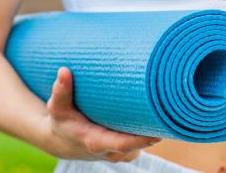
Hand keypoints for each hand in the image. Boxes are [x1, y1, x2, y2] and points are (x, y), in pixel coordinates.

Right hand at [41, 67, 160, 161]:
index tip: (158, 131)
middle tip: (168, 109)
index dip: (141, 139)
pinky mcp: (127, 152)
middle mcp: (111, 152)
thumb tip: (63, 70)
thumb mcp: (57, 108)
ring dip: (152, 129)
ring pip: (143, 144)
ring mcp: (121, 154)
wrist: (63, 142)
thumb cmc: (63, 122)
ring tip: (163, 108)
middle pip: (139, 144)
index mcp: (96, 142)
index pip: (122, 144)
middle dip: (154, 129)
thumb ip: (61, 91)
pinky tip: (156, 116)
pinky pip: (142, 144)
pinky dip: (148, 132)